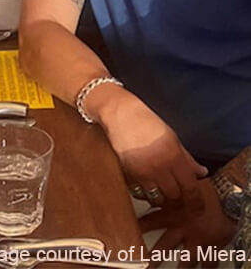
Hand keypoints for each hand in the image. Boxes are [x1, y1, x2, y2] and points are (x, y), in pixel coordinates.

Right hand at [97, 93, 207, 212]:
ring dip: (161, 197)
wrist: (120, 114)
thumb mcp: (172, 137)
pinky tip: (146, 186)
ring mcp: (142, 172)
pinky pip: (139, 192)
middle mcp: (159, 167)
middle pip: (174, 196)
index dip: (196, 201)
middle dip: (177, 198)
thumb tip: (200, 172)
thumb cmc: (146, 121)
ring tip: (162, 191)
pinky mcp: (127, 173)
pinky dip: (145, 193)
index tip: (198, 207)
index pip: (190, 188)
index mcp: (174, 157)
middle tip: (178, 195)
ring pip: (156, 198)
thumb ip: (187, 158)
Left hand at [138, 177, 235, 268]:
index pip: (149, 222)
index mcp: (172, 214)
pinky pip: (209, 262)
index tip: (125, 234)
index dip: (137, 228)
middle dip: (153, 257)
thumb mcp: (180, 187)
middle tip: (144, 264)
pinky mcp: (212, 247)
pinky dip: (205, 267)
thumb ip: (165, 192)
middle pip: (164, 246)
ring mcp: (197, 240)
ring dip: (179, 267)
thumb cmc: (206, 190)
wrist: (229, 198)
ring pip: (185, 259)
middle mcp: (182, 229)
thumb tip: (147, 186)